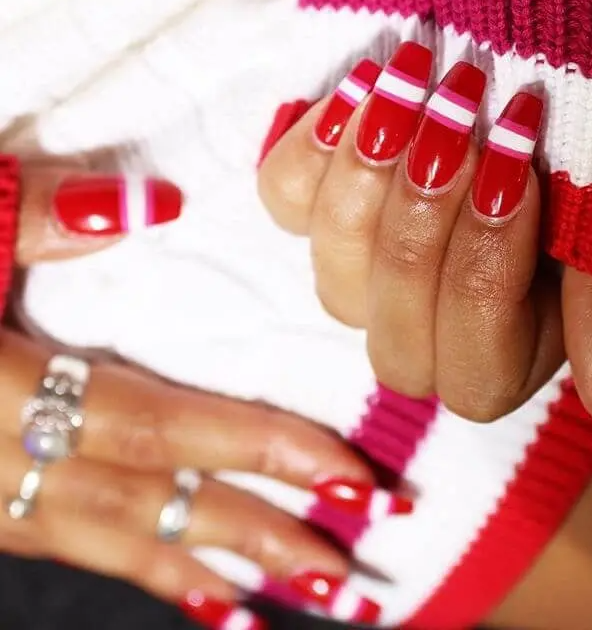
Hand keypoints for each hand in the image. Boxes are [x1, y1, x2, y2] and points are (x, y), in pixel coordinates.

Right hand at [4, 158, 405, 625]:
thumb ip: (41, 211)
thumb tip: (154, 201)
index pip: (161, 428)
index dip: (259, 453)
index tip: (350, 478)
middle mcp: (0, 460)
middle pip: (159, 506)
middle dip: (266, 540)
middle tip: (355, 574)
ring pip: (126, 545)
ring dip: (223, 574)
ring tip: (308, 599)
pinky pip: (81, 550)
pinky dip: (153, 576)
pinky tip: (212, 601)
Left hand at [259, 41, 591, 474]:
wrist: (534, 54)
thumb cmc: (591, 136)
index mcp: (506, 347)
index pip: (475, 374)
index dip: (487, 281)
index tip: (516, 174)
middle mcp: (425, 325)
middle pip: (395, 343)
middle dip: (423, 231)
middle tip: (458, 127)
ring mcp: (365, 275)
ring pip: (335, 279)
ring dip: (368, 185)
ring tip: (410, 95)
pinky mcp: (317, 209)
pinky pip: (285, 200)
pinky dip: (313, 150)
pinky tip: (361, 96)